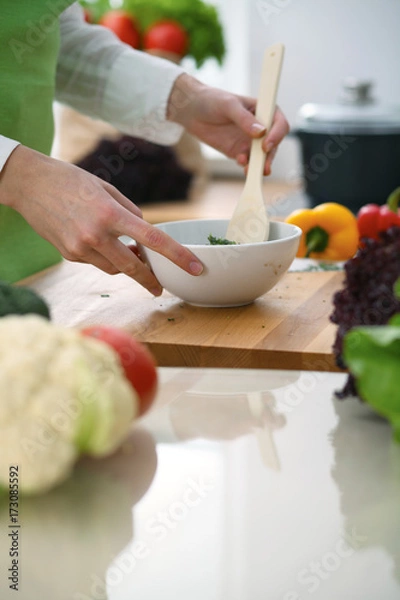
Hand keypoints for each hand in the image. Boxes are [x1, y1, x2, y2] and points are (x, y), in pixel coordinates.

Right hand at [0, 146, 202, 293]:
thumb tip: (143, 235)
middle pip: (133, 267)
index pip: (152, 239)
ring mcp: (80, 248)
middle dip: (149, 279)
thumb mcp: (107, 188)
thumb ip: (129, 212)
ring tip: (129, 253)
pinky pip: (96, 263)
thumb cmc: (71, 180)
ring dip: (126, 265)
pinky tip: (98, 243)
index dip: (178, 256)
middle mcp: (96, 235)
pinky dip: (104, 257)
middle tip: (160, 287)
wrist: (29, 185)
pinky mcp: (69, 255)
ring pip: (114, 268)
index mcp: (110, 214)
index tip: (195, 268)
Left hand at [167, 73, 288, 174]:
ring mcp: (249, 141)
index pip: (279, 123)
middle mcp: (260, 127)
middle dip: (269, 156)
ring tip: (252, 171)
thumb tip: (260, 132)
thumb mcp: (228, 105)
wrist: (191, 110)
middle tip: (264, 167)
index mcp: (263, 110)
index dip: (277, 135)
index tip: (266, 145)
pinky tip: (240, 162)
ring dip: (259, 165)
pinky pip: (247, 162)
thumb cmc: (211, 100)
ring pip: (261, 157)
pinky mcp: (238, 151)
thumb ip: (244, 119)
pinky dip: (246, 165)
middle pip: (273, 144)